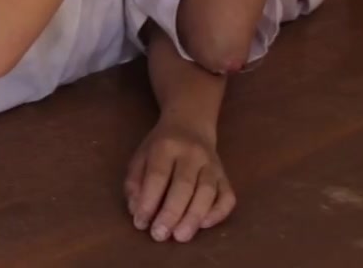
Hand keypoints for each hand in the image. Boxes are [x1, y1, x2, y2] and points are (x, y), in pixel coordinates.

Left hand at [125, 119, 235, 242]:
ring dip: (194, 217)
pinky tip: (203, 225)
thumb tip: (136, 211)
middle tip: (160, 235)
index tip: (141, 223)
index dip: (149, 201)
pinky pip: (228, 197)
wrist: (191, 124)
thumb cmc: (161, 147)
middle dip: (171, 213)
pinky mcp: (225, 176)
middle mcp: (192, 154)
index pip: (158, 175)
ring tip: (180, 236)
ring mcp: (212, 165)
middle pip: (184, 185)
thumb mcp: (141, 156)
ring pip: (207, 192)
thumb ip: (134, 182)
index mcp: (166, 146)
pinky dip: (218, 213)